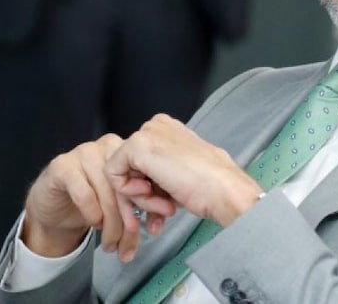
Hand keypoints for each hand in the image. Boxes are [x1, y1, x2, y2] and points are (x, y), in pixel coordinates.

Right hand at [21, 134, 172, 259]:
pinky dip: (92, 212)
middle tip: (128, 246)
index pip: (143, 177)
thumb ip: (139, 207)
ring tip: (111, 244)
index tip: (155, 228)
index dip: (150, 204)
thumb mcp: (121, 205)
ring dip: (111, 223)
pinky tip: (94, 224)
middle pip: (126, 185)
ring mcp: (83, 152)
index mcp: (126, 151)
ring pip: (106, 191)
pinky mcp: (62, 165)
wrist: (54, 207)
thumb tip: (157, 224)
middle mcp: (107, 146)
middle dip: (130, 220)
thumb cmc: (91, 204)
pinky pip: (83, 191)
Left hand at [104, 114, 262, 253]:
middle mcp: (155, 126)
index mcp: (167, 129)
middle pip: (130, 167)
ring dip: (143, 199)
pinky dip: (131, 194)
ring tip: (165, 209)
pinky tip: (155, 198)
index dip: (150, 189)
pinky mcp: (136, 146)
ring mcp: (146, 134)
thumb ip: (159, 174)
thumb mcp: (179, 174)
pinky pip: (114, 174)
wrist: (223, 190)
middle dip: (144, 196)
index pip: (141, 162)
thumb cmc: (211, 186)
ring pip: (123, 172)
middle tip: (163, 212)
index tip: (166, 204)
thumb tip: (144, 186)